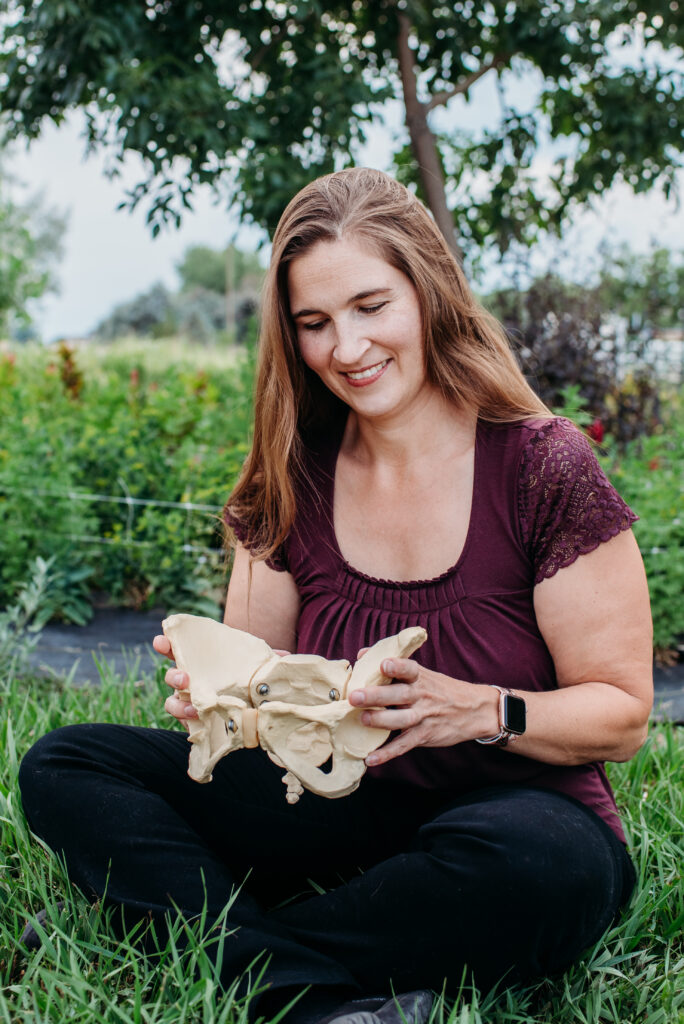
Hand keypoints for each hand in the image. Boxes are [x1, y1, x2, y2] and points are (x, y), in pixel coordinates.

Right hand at [152, 635, 292, 731]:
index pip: (180, 650)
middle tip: (184, 677)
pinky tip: (198, 720)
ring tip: (192, 706)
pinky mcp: (198, 723)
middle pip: (172, 676)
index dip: (167, 645)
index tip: (161, 641)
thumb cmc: (255, 684)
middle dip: (173, 675)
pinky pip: (185, 724)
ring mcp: (194, 703)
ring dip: (177, 703)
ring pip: (173, 702)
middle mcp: (194, 681)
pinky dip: (188, 722)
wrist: (259, 716)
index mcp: (205, 662)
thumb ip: (270, 661)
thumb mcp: (263, 670)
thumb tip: (285, 656)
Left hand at [348, 658, 498, 765]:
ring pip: (401, 719)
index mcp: (420, 677)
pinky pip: (405, 745)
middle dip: (376, 695)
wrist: (475, 710)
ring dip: (380, 721)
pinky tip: (371, 759)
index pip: (408, 668)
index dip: (396, 666)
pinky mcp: (425, 735)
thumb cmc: (440, 689)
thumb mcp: (423, 673)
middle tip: (355, 696)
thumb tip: (362, 654)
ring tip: (362, 720)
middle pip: (398, 694)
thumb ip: (393, 664)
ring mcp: (424, 716)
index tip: (383, 664)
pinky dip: (388, 753)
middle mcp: (421, 695)